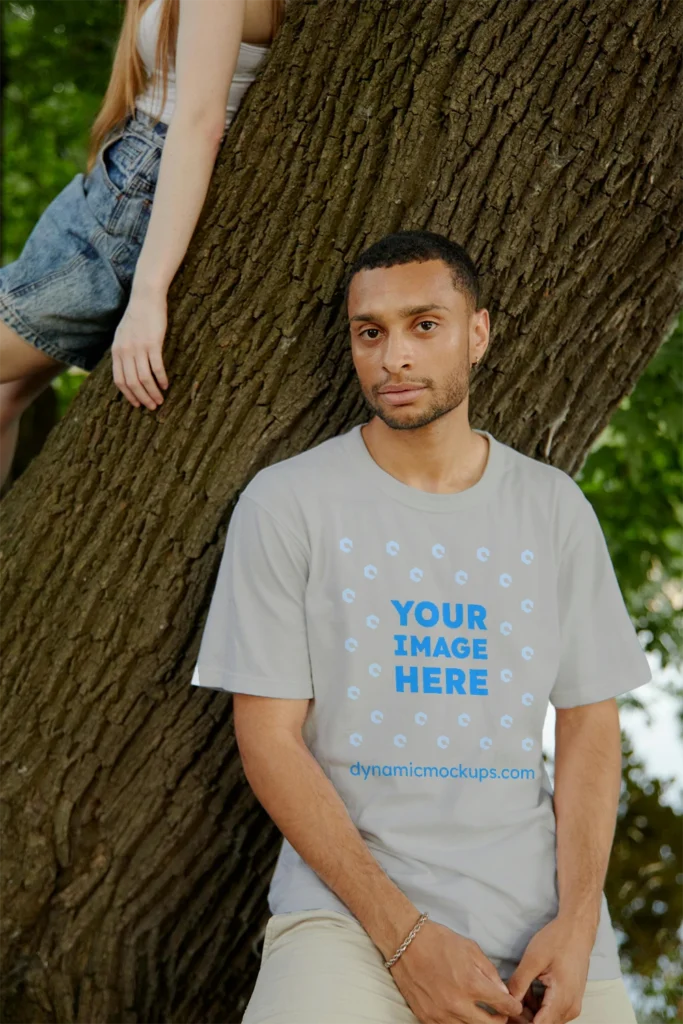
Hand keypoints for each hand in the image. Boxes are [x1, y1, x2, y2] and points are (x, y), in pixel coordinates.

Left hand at [112, 288, 168, 409]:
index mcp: (117, 351)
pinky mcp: (152, 343)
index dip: (128, 395)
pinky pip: (156, 367)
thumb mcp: (123, 335)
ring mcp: (138, 347)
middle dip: (142, 398)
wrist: (145, 297)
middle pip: (132, 383)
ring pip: (144, 378)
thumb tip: (128, 369)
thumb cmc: (137, 316)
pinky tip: (166, 385)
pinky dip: (161, 379)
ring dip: (152, 392)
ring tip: (161, 400)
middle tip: (152, 407)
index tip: (137, 404)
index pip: (119, 381)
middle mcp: (125, 351)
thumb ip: (123, 352)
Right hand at [390, 919, 524, 1022]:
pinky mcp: (426, 1018)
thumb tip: (502, 992)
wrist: (405, 942)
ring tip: (482, 1015)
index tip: (514, 1006)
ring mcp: (440, 1014)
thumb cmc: (439, 940)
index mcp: (471, 983)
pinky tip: (461, 1014)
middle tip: (501, 1013)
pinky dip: (459, 1023)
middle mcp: (457, 1003)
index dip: (513, 1006)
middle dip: (500, 1020)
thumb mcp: (470, 948)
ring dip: (479, 1023)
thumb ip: (490, 972)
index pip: (503, 1005)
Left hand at [504, 916, 593, 1022]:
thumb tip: (507, 1002)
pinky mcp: (570, 1000)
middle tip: (507, 1001)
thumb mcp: (533, 959)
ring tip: (517, 991)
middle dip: (522, 1017)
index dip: (520, 1021)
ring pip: (546, 1019)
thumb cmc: (558, 940)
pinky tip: (527, 990)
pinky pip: (551, 1011)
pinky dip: (537, 1005)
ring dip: (529, 1011)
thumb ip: (519, 983)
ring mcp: (572, 1005)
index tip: (506, 1012)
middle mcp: (570, 1008)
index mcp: (562, 999)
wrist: (578, 929)